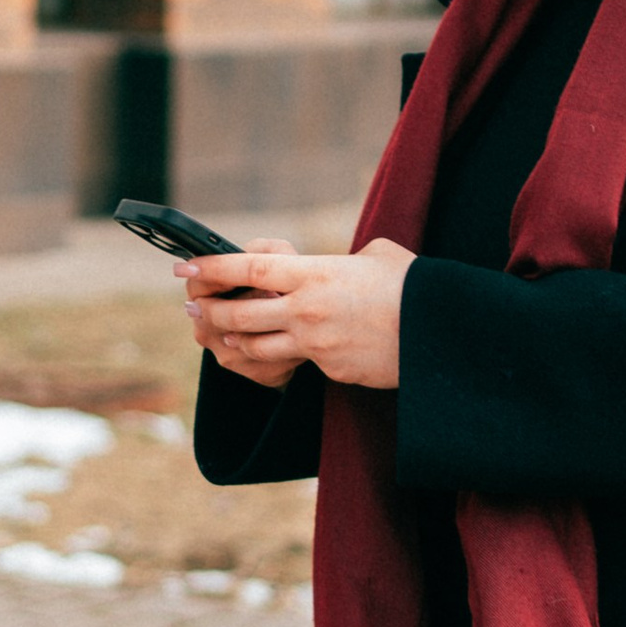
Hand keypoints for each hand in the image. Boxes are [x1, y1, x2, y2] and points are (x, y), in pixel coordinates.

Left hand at [181, 236, 414, 389]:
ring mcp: (316, 344)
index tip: (185, 268)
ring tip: (221, 336)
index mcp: (315, 274)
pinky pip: (296, 364)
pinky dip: (283, 357)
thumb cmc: (415, 288)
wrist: (440, 336)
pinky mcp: (329, 369)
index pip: (248, 270)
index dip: (211, 268)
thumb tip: (349, 260)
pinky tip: (279, 352)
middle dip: (210, 314)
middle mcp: (306, 310)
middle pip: (238, 316)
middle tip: (195, 310)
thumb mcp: (380, 256)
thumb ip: (350, 257)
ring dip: (234, 342)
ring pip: (256, 349)